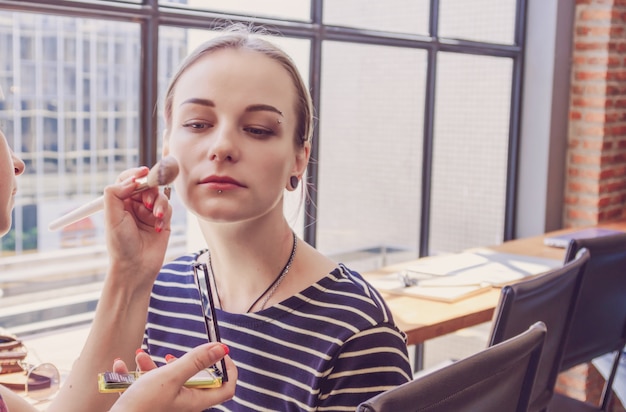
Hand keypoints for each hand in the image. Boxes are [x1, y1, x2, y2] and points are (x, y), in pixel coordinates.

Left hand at [103, 166, 171, 286]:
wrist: (136, 267)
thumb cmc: (121, 245)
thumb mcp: (112, 217)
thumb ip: (116, 194)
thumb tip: (132, 179)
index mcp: (120, 202)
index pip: (128, 180)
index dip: (136, 173)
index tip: (144, 172)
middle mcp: (135, 205)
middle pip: (147, 185)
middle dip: (150, 191)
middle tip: (147, 202)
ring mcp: (149, 212)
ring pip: (160, 196)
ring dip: (159, 204)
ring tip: (155, 217)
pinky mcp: (163, 220)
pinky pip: (169, 208)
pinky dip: (165, 216)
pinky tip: (158, 228)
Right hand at [109, 343, 236, 411]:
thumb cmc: (141, 407)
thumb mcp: (170, 377)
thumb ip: (196, 361)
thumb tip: (222, 348)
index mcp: (195, 400)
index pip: (225, 387)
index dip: (227, 368)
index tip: (218, 352)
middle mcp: (183, 404)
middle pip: (193, 379)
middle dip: (179, 361)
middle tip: (170, 356)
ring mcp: (166, 405)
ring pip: (166, 380)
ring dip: (152, 366)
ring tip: (140, 356)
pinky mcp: (150, 406)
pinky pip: (147, 387)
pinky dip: (136, 375)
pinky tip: (122, 367)